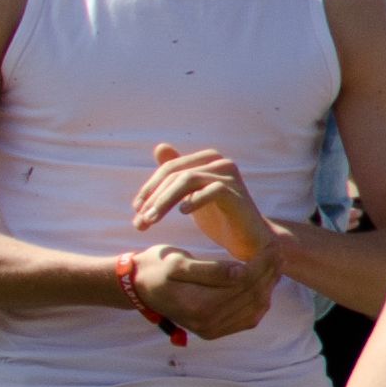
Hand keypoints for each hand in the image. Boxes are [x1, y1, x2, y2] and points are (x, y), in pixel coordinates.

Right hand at [126, 239, 276, 339]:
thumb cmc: (157, 269)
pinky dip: (261, 299)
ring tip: (277, 262)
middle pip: (253, 295)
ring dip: (269, 284)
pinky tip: (266, 281)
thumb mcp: (178, 263)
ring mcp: (212, 330)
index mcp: (198, 306)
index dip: (262, 263)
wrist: (140, 287)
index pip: (243, 283)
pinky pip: (248, 318)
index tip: (271, 244)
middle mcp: (208, 324)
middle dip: (270, 271)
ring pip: (256, 308)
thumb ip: (210, 270)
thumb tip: (241, 272)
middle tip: (279, 250)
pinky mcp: (215, 331)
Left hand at [135, 142, 273, 268]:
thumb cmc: (220, 217)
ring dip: (164, 201)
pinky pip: (211, 191)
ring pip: (187, 180)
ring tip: (151, 221)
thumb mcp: (192, 194)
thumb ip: (177, 174)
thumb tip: (160, 146)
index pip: (170, 168)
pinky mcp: (236, 192)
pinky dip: (194, 200)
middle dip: (153, 198)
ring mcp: (229, 176)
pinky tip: (182, 213)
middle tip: (140, 221)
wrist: (249, 240)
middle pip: (175, 173)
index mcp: (208, 159)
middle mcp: (220, 162)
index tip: (136, 209)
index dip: (149, 188)